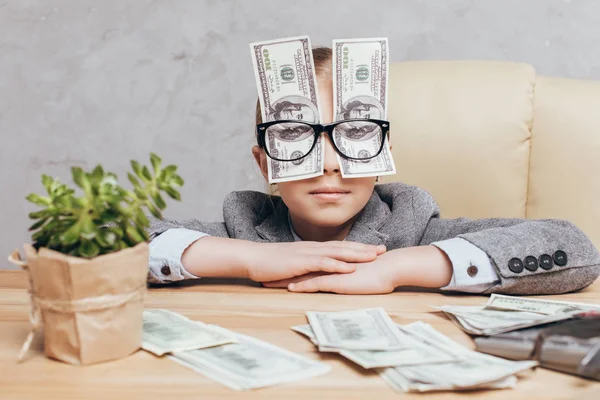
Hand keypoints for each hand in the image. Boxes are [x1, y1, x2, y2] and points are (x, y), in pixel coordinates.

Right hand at [244, 241, 385, 281]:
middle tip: (382, 249)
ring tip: (373, 256)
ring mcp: (307, 254)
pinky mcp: (301, 262)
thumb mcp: (293, 264)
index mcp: (313, 248)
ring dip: (356, 254)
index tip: (374, 249)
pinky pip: (323, 263)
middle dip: (363, 248)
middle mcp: (313, 248)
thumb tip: (317, 272)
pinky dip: (338, 265)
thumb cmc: (270, 262)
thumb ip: (306, 265)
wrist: (253, 258)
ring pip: (337, 253)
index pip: (340, 246)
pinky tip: (349, 267)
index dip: (357, 247)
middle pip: (343, 247)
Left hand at [263, 246, 452, 293]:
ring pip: (302, 275)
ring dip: (284, 279)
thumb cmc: (379, 271)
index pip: (307, 265)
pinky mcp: (338, 280)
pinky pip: (316, 283)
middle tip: (262, 273)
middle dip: (280, 271)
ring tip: (266, 282)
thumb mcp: (359, 273)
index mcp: (332, 263)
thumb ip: (349, 273)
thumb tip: (345, 277)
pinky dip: (302, 286)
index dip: (290, 268)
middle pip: (299, 268)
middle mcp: (329, 265)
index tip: (275, 270)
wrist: (391, 267)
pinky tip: (290, 288)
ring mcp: (332, 272)